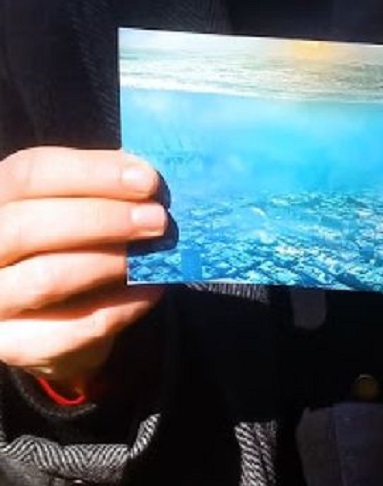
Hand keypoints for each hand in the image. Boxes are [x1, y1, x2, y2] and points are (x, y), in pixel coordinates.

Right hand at [0, 147, 166, 390]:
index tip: (149, 180)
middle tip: (158, 220)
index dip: (93, 172)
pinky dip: (121, 307)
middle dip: (103, 219)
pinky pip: (73, 328)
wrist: (55, 323)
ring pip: (47, 278)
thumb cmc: (69, 249)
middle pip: (29, 225)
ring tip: (157, 253)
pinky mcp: (14, 344)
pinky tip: (153, 290)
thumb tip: (149, 179)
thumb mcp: (77, 209)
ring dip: (111, 262)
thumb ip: (102, 191)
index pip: (30, 173)